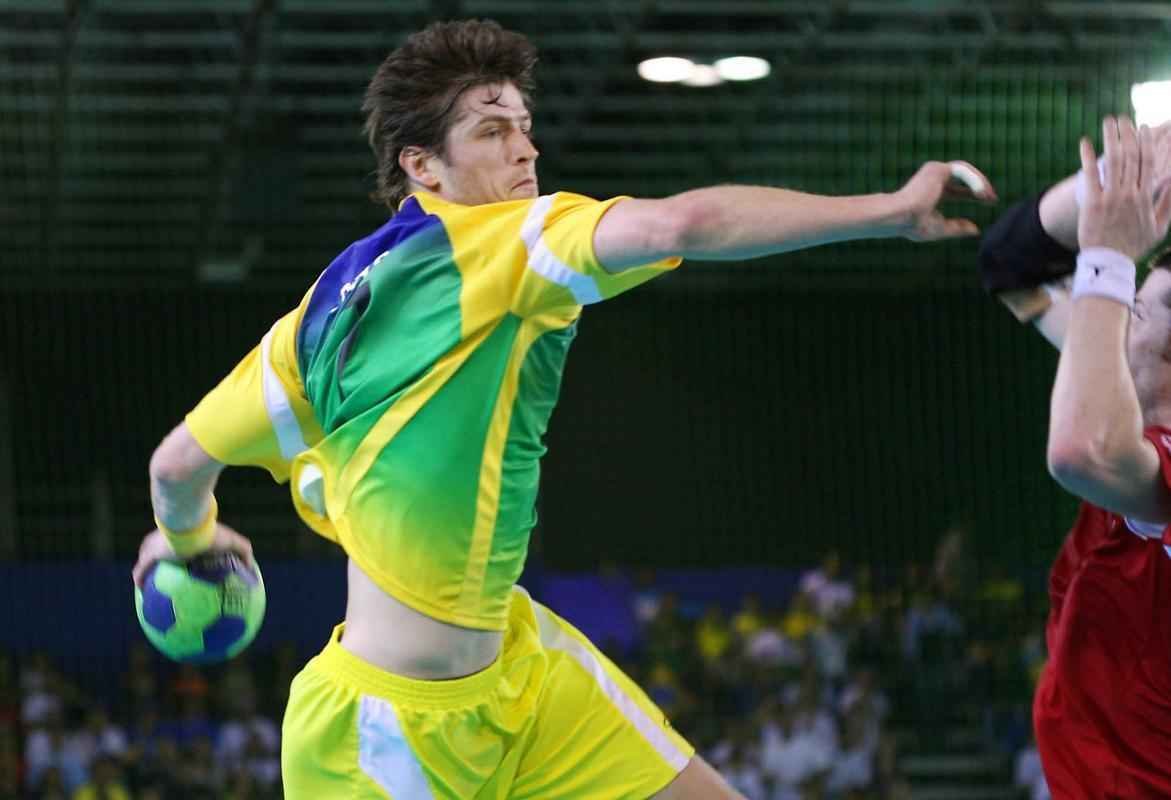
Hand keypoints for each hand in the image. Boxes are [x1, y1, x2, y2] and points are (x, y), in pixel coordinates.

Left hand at [131, 522, 254, 586]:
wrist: (193, 528)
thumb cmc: (212, 533)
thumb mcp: (232, 542)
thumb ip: (243, 551)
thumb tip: (251, 567)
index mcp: (185, 535)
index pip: (179, 541)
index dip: (179, 550)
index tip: (183, 562)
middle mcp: (167, 539)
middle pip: (158, 550)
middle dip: (158, 561)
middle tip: (164, 576)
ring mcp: (154, 546)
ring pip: (146, 559)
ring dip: (146, 571)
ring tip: (148, 585)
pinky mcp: (149, 555)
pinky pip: (141, 571)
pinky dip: (140, 579)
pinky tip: (140, 590)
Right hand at [894, 160, 997, 241]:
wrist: (900, 217)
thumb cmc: (914, 225)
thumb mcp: (941, 228)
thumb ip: (958, 228)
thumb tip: (976, 230)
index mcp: (933, 193)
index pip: (959, 190)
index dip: (975, 195)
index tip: (990, 201)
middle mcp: (933, 179)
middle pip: (965, 177)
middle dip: (981, 186)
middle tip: (993, 198)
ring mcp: (935, 171)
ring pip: (965, 171)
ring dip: (980, 183)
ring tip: (988, 196)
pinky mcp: (937, 168)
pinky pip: (963, 171)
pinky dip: (974, 181)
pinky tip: (980, 194)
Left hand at [1078, 116, 1170, 260]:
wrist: (1109, 262)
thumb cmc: (1134, 244)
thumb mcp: (1160, 225)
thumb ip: (1169, 202)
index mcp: (1146, 196)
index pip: (1149, 162)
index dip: (1146, 142)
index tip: (1143, 127)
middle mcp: (1129, 193)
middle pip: (1131, 156)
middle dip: (1127, 134)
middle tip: (1122, 118)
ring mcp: (1110, 197)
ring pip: (1112, 161)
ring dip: (1110, 138)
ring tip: (1108, 121)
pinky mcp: (1092, 203)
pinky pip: (1090, 175)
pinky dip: (1087, 157)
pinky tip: (1085, 142)